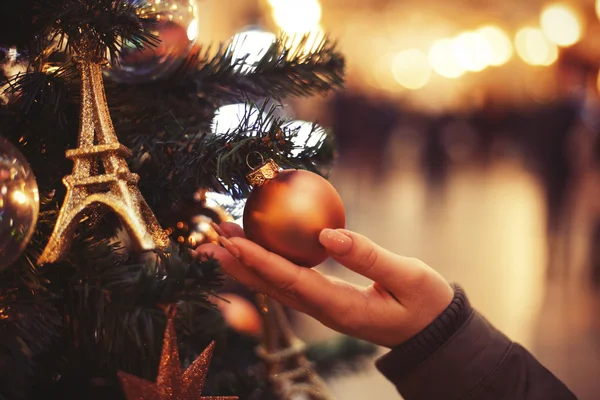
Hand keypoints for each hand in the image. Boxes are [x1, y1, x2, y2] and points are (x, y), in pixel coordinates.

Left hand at [197, 223, 453, 347]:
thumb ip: (369, 257)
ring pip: (276, 285)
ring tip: (222, 239)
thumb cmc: (425, 304)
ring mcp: (322, 308)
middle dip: (239, 263)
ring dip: (247, 263)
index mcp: (340, 307)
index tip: (233, 241)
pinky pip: (289, 282)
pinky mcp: (326, 301)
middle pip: (272, 286)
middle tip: (210, 238)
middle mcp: (323, 311)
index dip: (260, 260)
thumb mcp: (407, 277)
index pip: (291, 281)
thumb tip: (328, 235)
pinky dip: (268, 264)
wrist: (433, 333)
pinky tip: (258, 247)